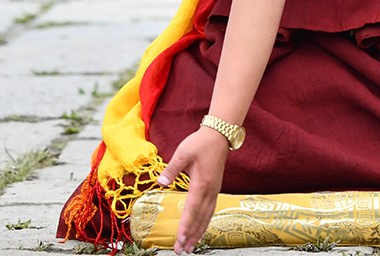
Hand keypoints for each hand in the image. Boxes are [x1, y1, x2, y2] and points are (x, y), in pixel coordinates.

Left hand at [157, 127, 229, 252]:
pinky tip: (201, 229)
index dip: (186, 225)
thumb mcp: (183, 153)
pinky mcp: (215, 189)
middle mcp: (210, 191)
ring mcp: (214, 191)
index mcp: (201, 184)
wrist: (219, 135)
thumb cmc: (200, 143)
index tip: (180, 239)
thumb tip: (160, 182)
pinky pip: (210, 210)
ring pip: (207, 216)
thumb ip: (172, 169)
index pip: (192, 209)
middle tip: (182, 250)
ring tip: (191, 246)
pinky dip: (205, 223)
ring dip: (198, 232)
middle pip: (200, 218)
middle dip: (191, 235)